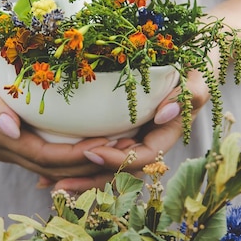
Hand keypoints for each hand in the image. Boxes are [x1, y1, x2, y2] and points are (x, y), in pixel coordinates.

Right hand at [0, 38, 116, 181]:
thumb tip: (11, 131)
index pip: (42, 156)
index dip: (73, 157)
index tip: (104, 146)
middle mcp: (7, 147)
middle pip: (54, 167)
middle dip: (89, 163)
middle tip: (124, 149)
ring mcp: (14, 145)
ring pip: (55, 165)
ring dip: (87, 162)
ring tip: (120, 149)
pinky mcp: (22, 138)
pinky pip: (52, 154)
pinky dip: (76, 153)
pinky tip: (100, 143)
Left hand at [50, 63, 212, 191]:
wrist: (186, 56)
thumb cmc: (191, 66)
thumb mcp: (196, 76)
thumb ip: (189, 94)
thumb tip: (165, 113)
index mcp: (164, 137)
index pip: (140, 159)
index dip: (116, 160)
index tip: (90, 150)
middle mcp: (144, 143)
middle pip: (116, 173)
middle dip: (88, 180)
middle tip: (56, 184)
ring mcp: (129, 140)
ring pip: (103, 168)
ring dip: (76, 177)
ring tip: (44, 182)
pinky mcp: (116, 132)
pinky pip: (95, 151)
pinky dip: (74, 161)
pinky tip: (46, 167)